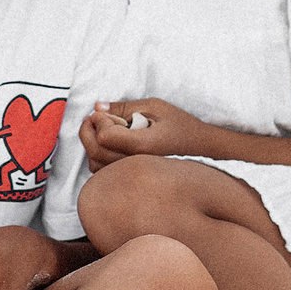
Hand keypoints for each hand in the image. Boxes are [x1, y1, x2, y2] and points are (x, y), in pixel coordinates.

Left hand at [79, 98, 215, 166]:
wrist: (203, 152)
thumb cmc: (183, 128)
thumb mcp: (156, 107)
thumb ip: (125, 107)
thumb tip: (98, 107)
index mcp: (143, 145)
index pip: (105, 136)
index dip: (98, 121)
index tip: (102, 112)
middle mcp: (136, 165)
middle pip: (96, 152)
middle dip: (87, 131)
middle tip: (92, 118)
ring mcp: (134, 176)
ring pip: (96, 165)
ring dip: (92, 145)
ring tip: (103, 131)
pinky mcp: (132, 182)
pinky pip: (104, 174)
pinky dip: (100, 158)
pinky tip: (111, 146)